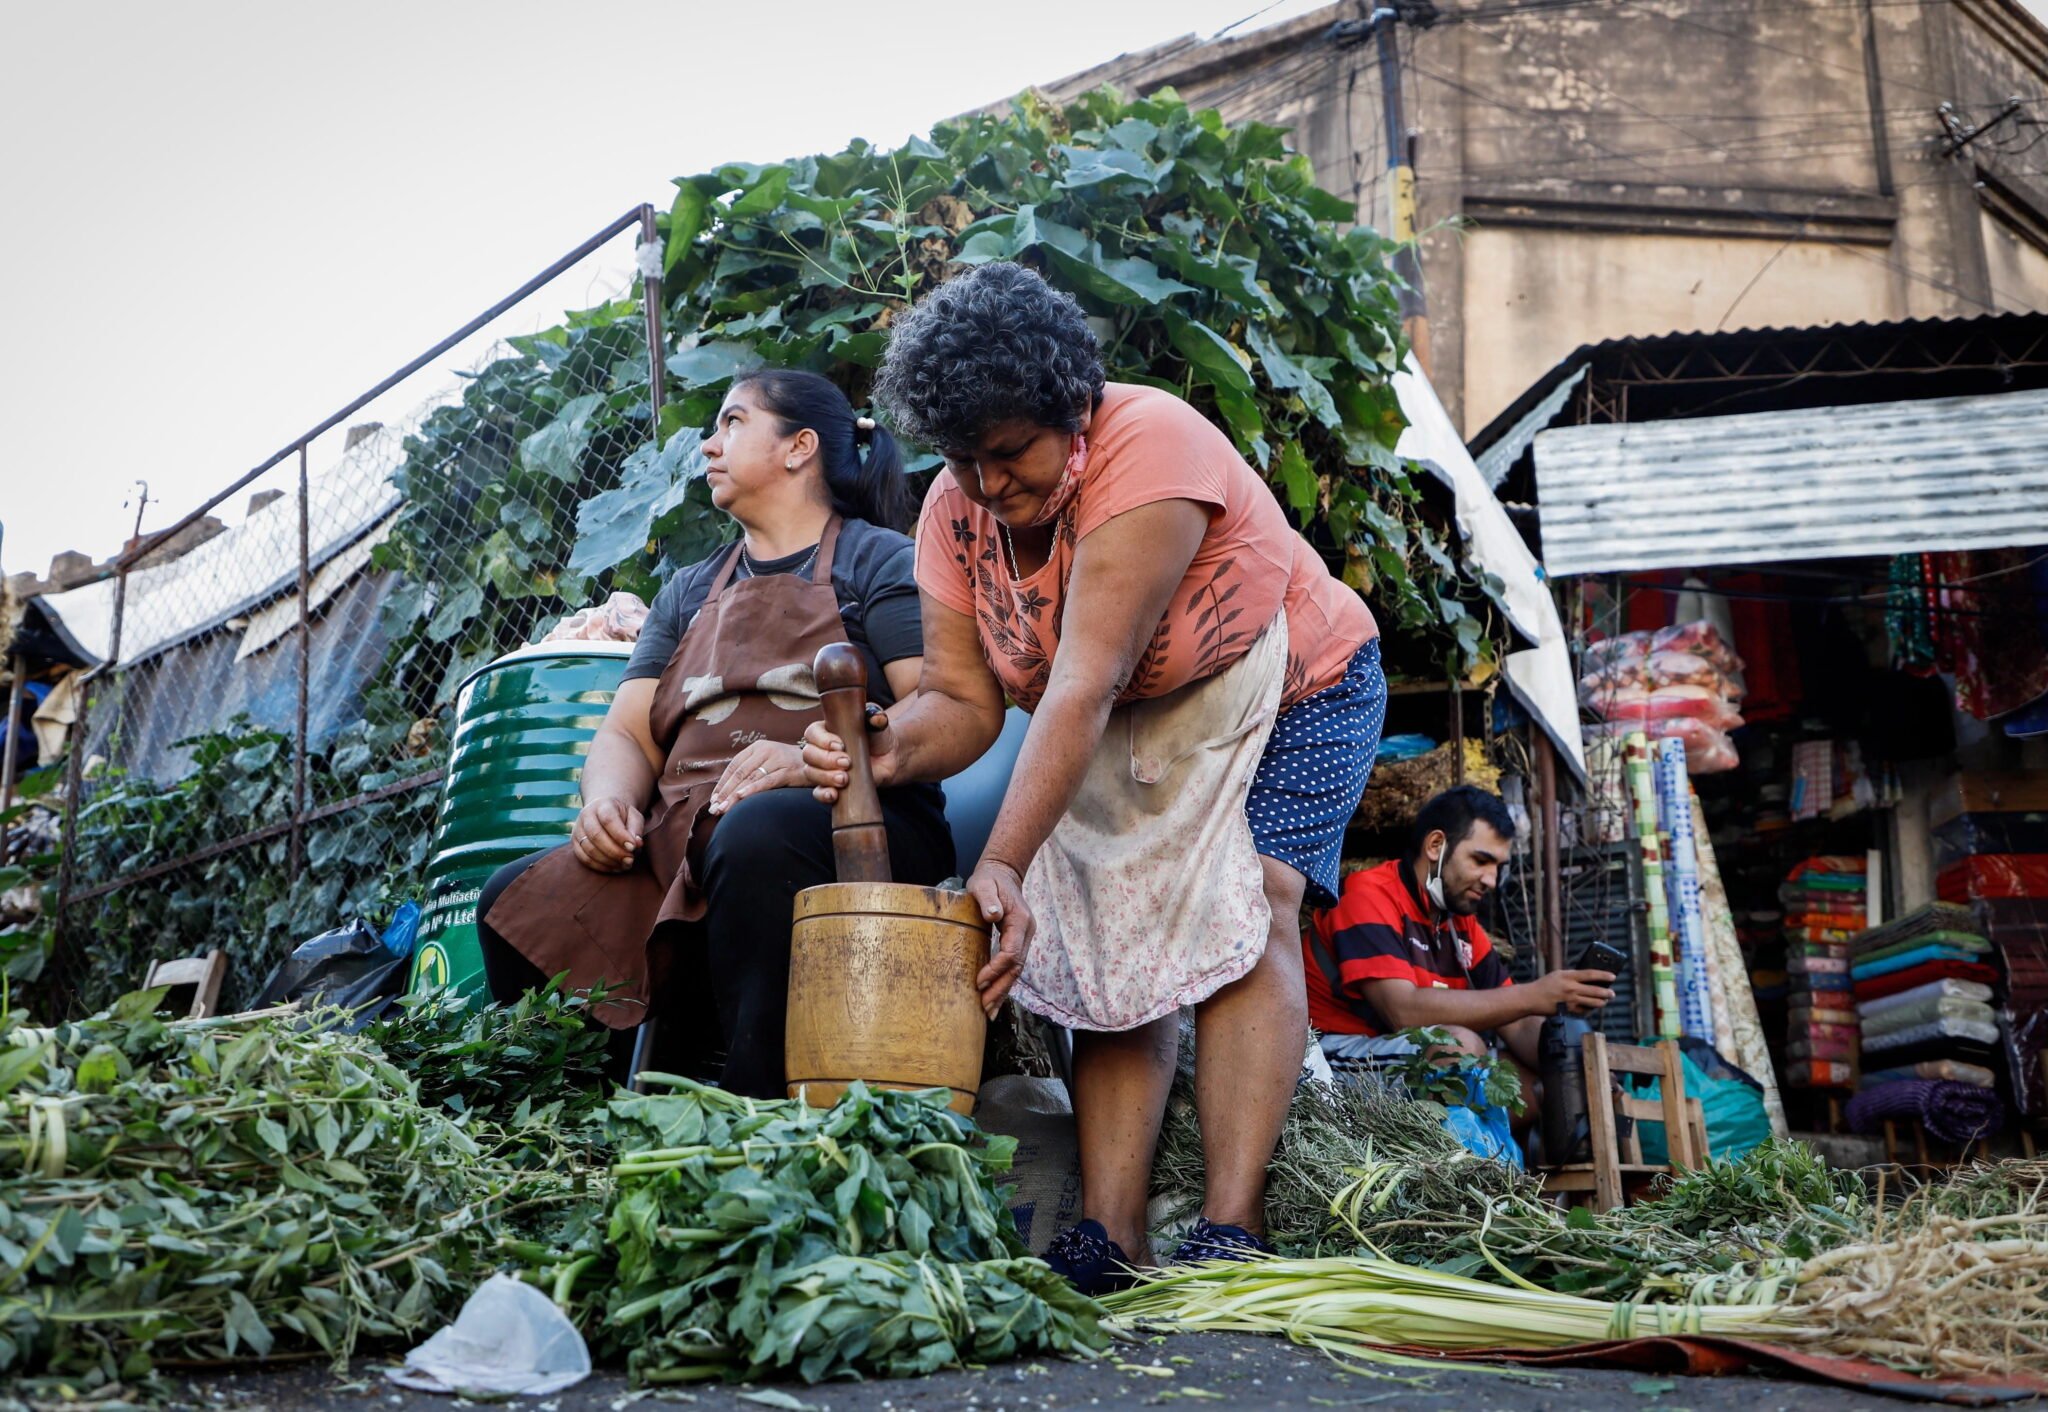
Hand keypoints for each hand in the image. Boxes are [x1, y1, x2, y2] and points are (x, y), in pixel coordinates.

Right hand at [572, 797, 642, 872]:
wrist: (605, 812)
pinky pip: (584, 859)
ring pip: (589, 849)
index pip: (608, 820)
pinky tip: (615, 868)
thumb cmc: (623, 816)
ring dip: (608, 861)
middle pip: (596, 835)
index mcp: (602, 805)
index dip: (620, 835)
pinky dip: (600, 866)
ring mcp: (578, 830)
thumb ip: (636, 828)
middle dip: (615, 851)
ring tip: (625, 865)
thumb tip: (636, 844)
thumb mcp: (633, 816)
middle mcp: (586, 816)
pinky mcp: (575, 844)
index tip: (633, 847)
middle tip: (630, 860)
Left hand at [709, 740, 803, 815]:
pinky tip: (741, 797)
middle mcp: (767, 750)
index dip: (722, 784)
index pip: (734, 766)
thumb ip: (752, 772)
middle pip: (740, 772)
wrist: (820, 761)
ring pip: (751, 778)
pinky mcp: (788, 770)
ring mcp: (778, 759)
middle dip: (725, 792)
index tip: (714, 800)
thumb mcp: (769, 763)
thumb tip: (728, 792)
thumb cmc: (790, 766)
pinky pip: (767, 781)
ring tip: (724, 808)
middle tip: (715, 809)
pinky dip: (752, 789)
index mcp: (758, 747)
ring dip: (735, 795)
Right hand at [800, 705, 896, 804]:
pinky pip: (818, 792)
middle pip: (809, 754)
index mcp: (826, 730)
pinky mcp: (830, 785)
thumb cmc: (877, 736)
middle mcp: (820, 749)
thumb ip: (875, 718)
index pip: (812, 733)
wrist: (889, 757)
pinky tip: (834, 794)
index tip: (840, 745)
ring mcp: (823, 768)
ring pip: (811, 772)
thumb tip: (877, 718)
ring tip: (844, 779)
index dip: (822, 740)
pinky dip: (823, 794)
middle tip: (846, 762)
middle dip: (826, 760)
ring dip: (825, 777)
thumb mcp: (876, 723)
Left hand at [967, 859, 1034, 1018]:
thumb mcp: (984, 884)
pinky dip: (1004, 982)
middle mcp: (1026, 932)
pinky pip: (1012, 966)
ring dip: (1003, 990)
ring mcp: (1024, 938)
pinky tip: (994, 997)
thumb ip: (988, 899)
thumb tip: (993, 914)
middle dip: (1001, 989)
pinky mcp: (1017, 942)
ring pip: (1016, 970)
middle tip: (985, 1007)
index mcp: (1020, 920)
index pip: (1011, 952)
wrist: (1004, 873)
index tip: (978, 981)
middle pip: (1016, 967)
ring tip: (988, 1010)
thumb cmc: (990, 879)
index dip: (996, 969)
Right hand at [1532, 968, 1616, 1015]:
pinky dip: (1590, 1009)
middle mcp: (1571, 988)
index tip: (1613, 976)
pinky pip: (1585, 1011)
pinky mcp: (1569, 1011)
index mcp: (1568, 976)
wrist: (1531, 998)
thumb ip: (1572, 976)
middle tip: (1612, 993)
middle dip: (1607, 992)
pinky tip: (1591, 1007)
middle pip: (1596, 990)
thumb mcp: (1558, 974)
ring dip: (1602, 1002)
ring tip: (1605, 1001)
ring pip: (1593, 1002)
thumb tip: (1589, 978)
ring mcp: (1571, 1001)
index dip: (1604, 975)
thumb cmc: (1544, 985)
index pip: (1591, 974)